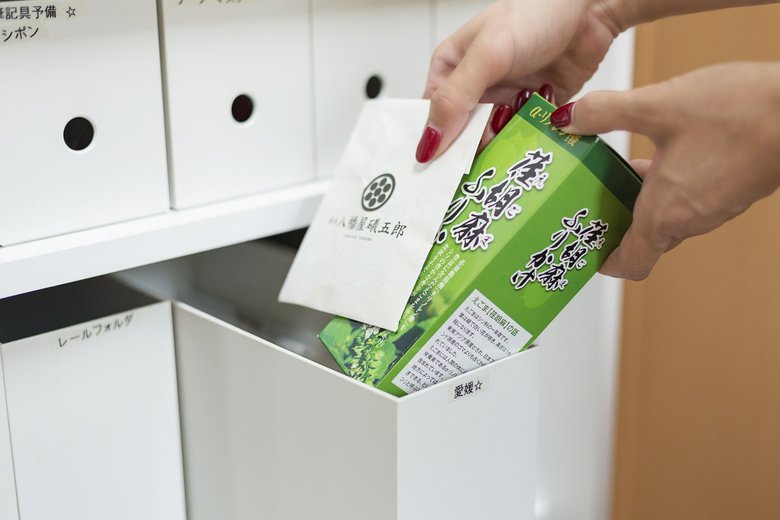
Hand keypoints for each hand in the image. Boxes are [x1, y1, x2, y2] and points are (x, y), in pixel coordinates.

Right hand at [416, 0, 625, 162]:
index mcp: (451, 69)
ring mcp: (505, 99)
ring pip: (495, 140)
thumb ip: (455, 99)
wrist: (590, 8)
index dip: (437, 142)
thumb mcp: (487, 55)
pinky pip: (524, 137)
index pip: (432, 117)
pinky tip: (538, 126)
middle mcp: (476, 87)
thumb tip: (428, 143)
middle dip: (476, 143)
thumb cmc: (536, 14)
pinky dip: (530, 138)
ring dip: (507, 140)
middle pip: (463, 135)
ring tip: (521, 120)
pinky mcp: (533, 109)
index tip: (444, 164)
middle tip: (491, 142)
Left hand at [550, 62, 779, 279]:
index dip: (605, 262)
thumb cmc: (740, 112)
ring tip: (613, 171)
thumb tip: (569, 118)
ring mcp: (716, 206)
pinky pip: (690, 198)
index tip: (585, 250)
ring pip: (668, 215)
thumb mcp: (658, 105)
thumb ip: (607, 112)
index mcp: (665, 214)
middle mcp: (692, 219)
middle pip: (645, 239)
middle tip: (586, 201)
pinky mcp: (733, 188)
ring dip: (640, 200)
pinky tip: (659, 150)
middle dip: (615, 223)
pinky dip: (667, 185)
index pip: (632, 263)